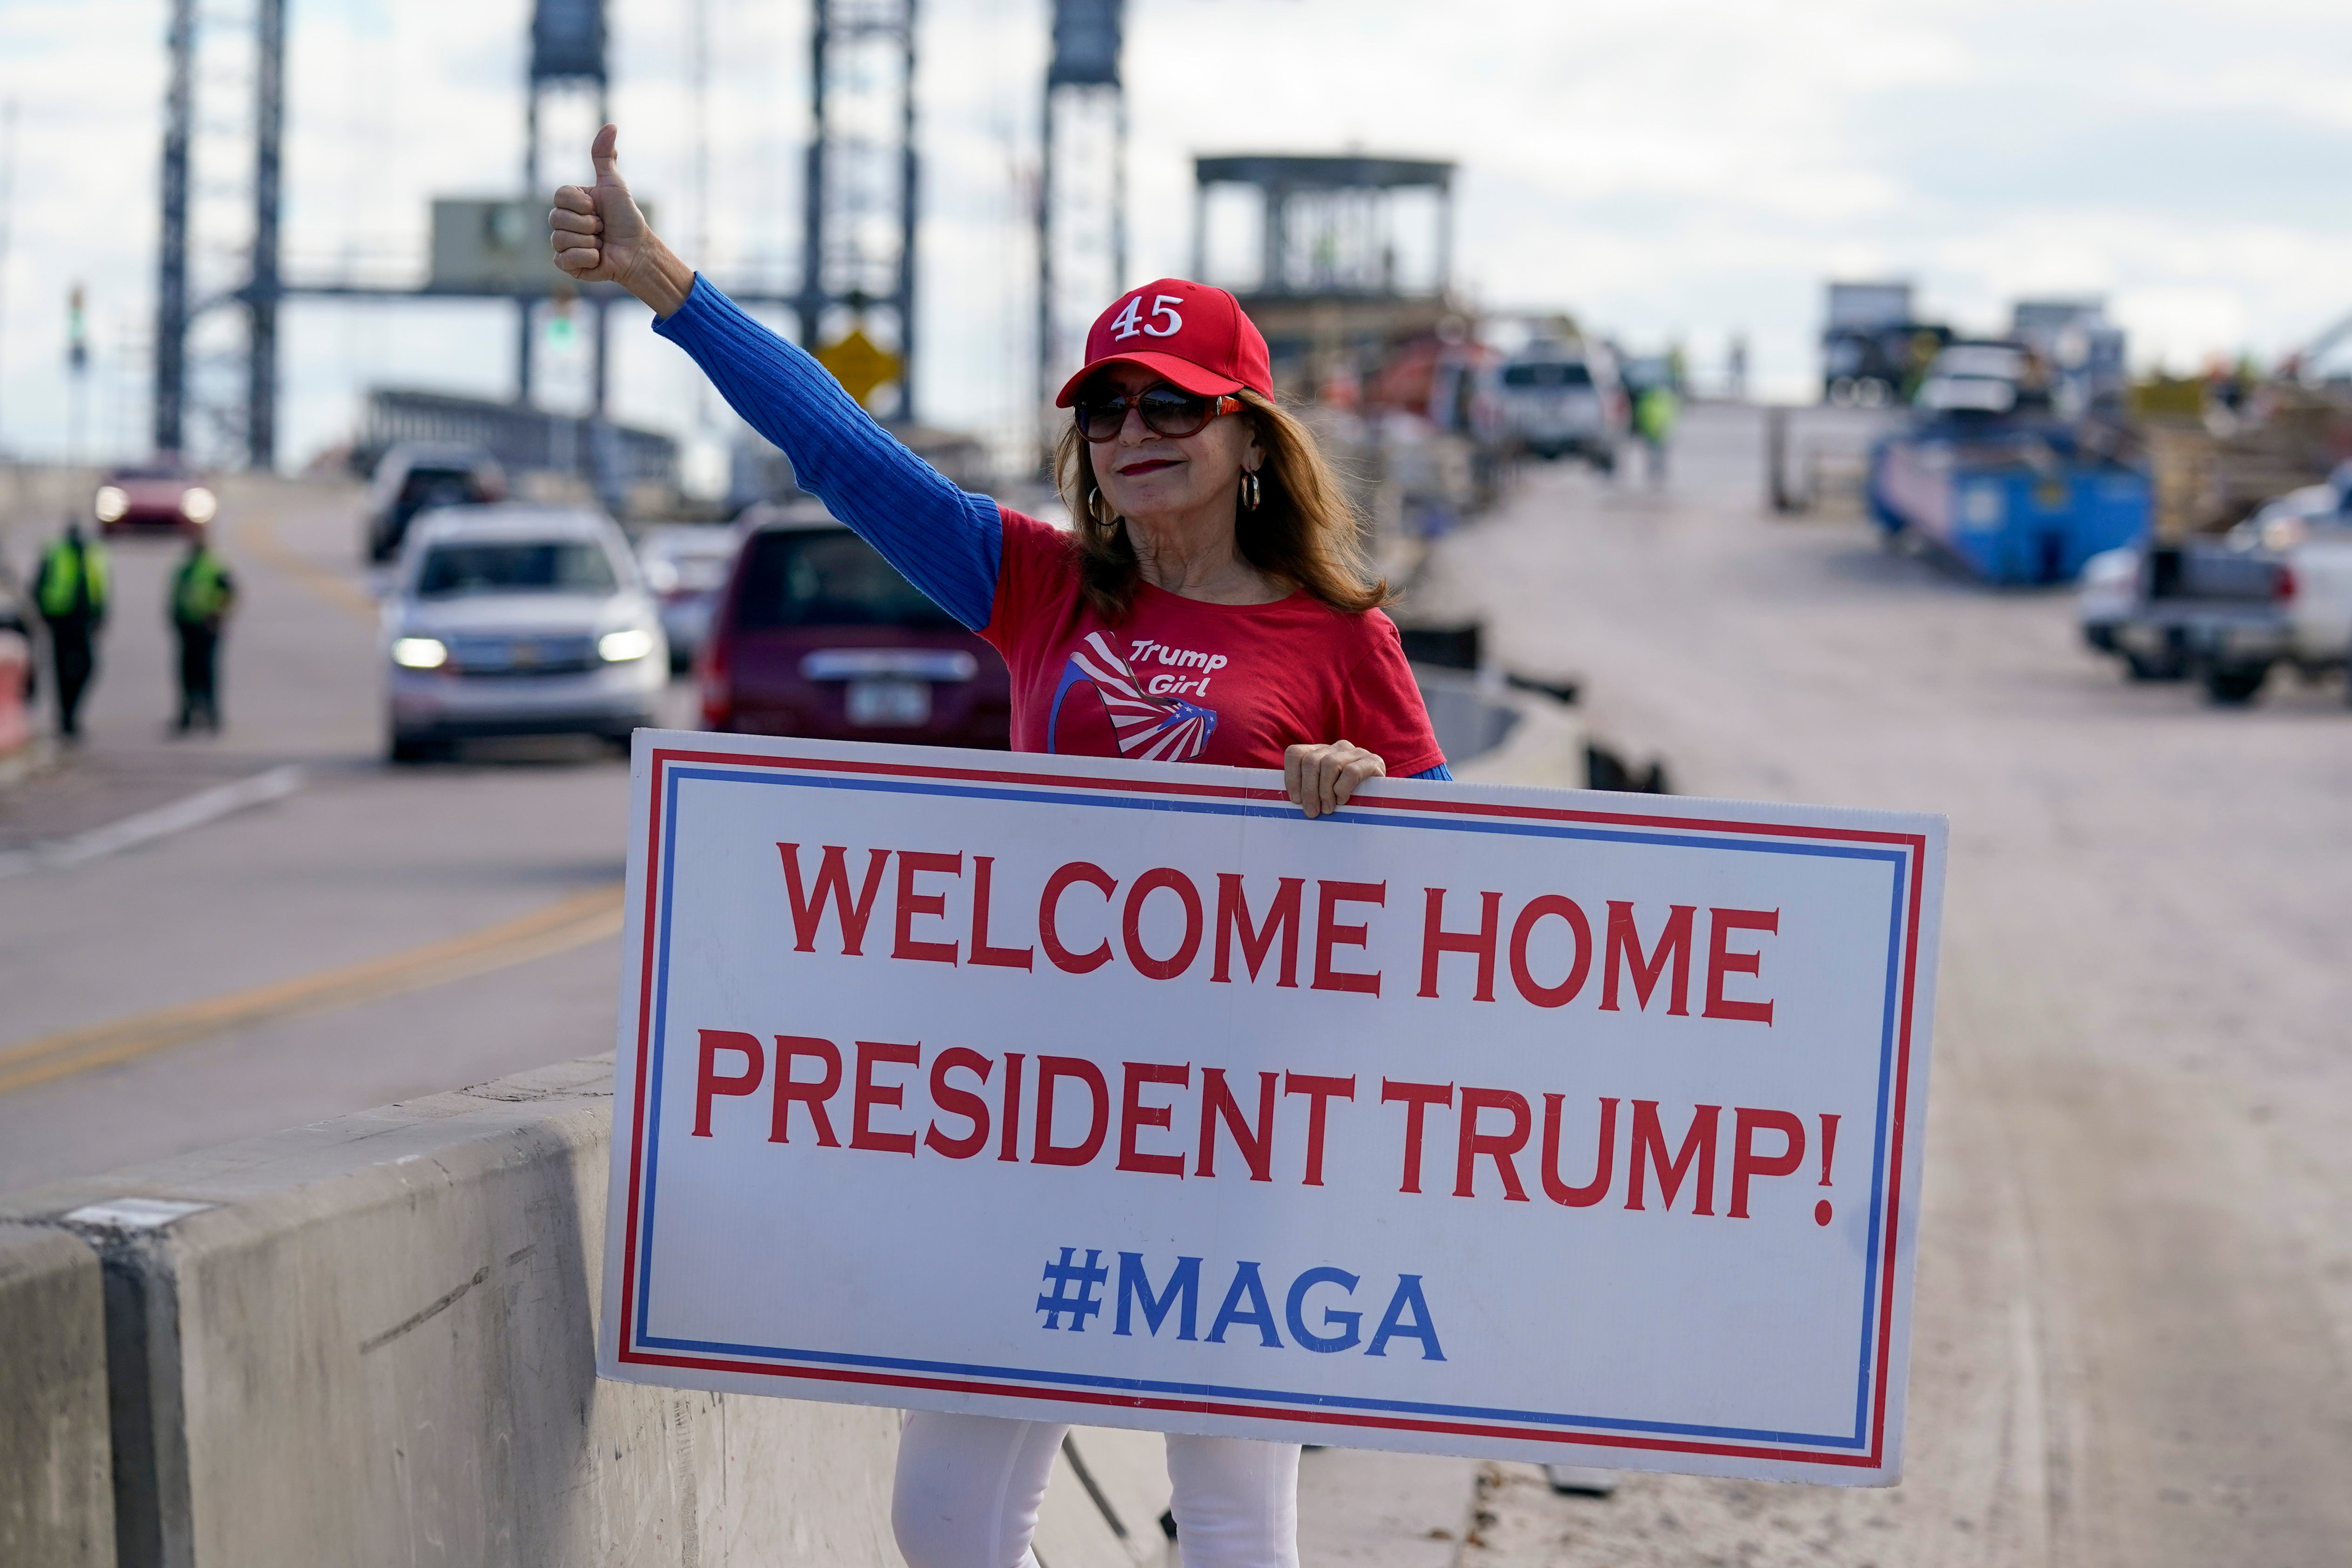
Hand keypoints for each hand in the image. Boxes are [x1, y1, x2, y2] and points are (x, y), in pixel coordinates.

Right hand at [550, 125, 691, 315]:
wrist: (637, 251)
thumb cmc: (625, 218)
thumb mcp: (614, 185)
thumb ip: (605, 157)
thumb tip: (610, 125)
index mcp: (568, 202)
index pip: (559, 196)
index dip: (582, 204)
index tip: (598, 208)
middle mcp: (561, 221)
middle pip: (557, 218)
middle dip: (588, 224)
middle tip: (602, 228)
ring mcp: (561, 244)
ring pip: (560, 239)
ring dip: (589, 242)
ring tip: (601, 243)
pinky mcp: (565, 264)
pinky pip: (563, 260)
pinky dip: (586, 258)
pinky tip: (598, 258)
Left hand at [1284, 740, 1385, 818]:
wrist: (1382, 799)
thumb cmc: (1347, 799)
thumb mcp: (1323, 792)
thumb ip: (1309, 790)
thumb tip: (1294, 802)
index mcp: (1320, 751)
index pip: (1296, 753)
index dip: (1291, 777)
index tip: (1296, 800)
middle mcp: (1336, 747)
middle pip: (1311, 761)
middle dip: (1308, 790)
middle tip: (1312, 812)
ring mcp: (1355, 752)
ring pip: (1329, 764)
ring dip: (1325, 791)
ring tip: (1328, 809)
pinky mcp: (1372, 761)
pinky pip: (1351, 771)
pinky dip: (1343, 789)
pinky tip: (1344, 800)